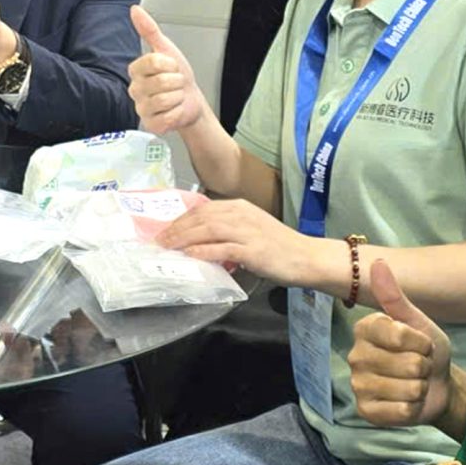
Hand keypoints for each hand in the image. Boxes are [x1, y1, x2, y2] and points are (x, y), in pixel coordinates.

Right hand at [128, 5, 205, 133]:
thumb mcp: (166, 49)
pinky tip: (174, 110)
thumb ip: (149, 29)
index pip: (152, 62)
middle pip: (161, 81)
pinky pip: (167, 117)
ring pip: (165, 100)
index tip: (172, 67)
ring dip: (178, 97)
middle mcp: (135, 89)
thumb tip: (135, 10)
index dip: (170, 64)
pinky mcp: (151, 124)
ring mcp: (141, 108)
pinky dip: (177, 113)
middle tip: (175, 83)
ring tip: (175, 96)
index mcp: (136, 71)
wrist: (191, 100)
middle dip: (177, 82)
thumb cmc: (178, 76)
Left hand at [156, 197, 320, 284]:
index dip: (181, 219)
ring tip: (167, 247)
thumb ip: (227, 231)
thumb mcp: (250, 230)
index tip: (165, 230)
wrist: (307, 257)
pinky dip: (203, 251)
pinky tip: (190, 256)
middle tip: (158, 241)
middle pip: (201, 217)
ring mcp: (247, 231)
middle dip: (176, 229)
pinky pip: (222, 248)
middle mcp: (241, 214)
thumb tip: (198, 241)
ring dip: (183, 238)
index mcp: (239, 206)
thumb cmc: (278, 246)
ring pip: (208, 229)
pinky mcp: (252, 250)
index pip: (202, 209)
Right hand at [348, 261, 453, 427]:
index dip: (420, 343)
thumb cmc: (426, 351)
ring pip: (407, 388)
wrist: (437, 386)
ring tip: (415, 384)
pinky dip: (412, 408)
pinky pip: (400, 411)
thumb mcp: (418, 322)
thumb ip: (395, 297)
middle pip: (407, 364)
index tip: (421, 344)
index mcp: (365, 329)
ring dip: (420, 388)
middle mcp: (355, 355)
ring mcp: (358, 384)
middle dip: (422, 367)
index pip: (398, 334)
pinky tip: (407, 403)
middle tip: (418, 367)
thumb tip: (377, 262)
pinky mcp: (365, 411)